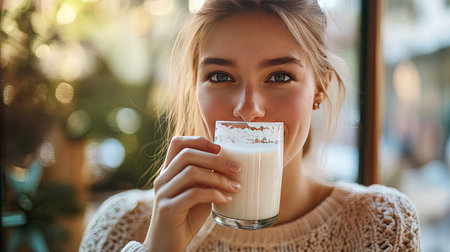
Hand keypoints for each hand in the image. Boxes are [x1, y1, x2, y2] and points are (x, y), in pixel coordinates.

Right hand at [143, 136, 240, 251]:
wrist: (166, 246)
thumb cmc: (186, 217)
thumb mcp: (197, 192)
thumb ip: (206, 178)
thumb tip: (231, 165)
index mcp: (168, 171)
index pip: (178, 143)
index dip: (199, 141)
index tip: (220, 148)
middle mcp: (162, 178)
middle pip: (188, 155)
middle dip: (216, 159)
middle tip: (237, 169)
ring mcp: (163, 193)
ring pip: (191, 172)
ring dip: (219, 178)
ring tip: (236, 187)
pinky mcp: (168, 209)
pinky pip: (193, 194)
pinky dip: (214, 194)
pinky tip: (226, 200)